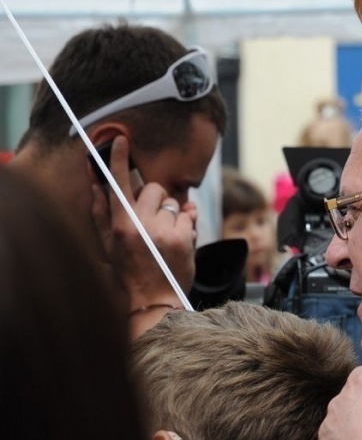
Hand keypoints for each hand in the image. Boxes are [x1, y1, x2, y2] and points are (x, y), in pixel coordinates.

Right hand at [90, 136, 195, 337]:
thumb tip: (95, 183)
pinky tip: (179, 242)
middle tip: (153, 222)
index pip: (118, 185)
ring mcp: (162, 231)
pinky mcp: (183, 238)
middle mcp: (139, 226)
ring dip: (172, 215)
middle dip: (156, 200)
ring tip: (164, 237)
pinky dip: (187, 225)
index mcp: (119, 225)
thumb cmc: (129, 270)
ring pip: (173, 202)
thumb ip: (100, 212)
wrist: (153, 300)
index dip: (118, 160)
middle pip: (154, 188)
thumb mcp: (108, 244)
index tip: (122, 139)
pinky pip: (189, 216)